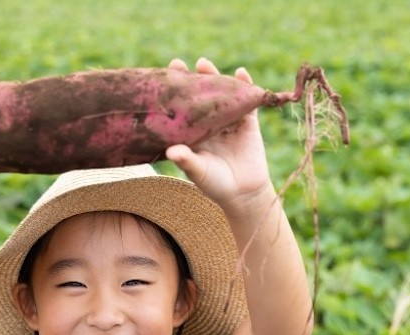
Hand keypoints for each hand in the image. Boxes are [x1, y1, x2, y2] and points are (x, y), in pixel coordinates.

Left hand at [165, 58, 273, 206]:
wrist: (244, 194)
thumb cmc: (215, 184)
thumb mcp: (199, 172)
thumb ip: (187, 161)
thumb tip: (171, 151)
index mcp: (192, 132)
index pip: (180, 108)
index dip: (172, 93)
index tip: (161, 79)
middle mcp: (208, 123)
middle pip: (199, 96)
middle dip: (190, 79)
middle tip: (178, 65)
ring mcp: (228, 121)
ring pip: (221, 95)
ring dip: (214, 78)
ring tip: (204, 65)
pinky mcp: (248, 123)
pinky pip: (248, 102)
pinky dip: (246, 86)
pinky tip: (242, 73)